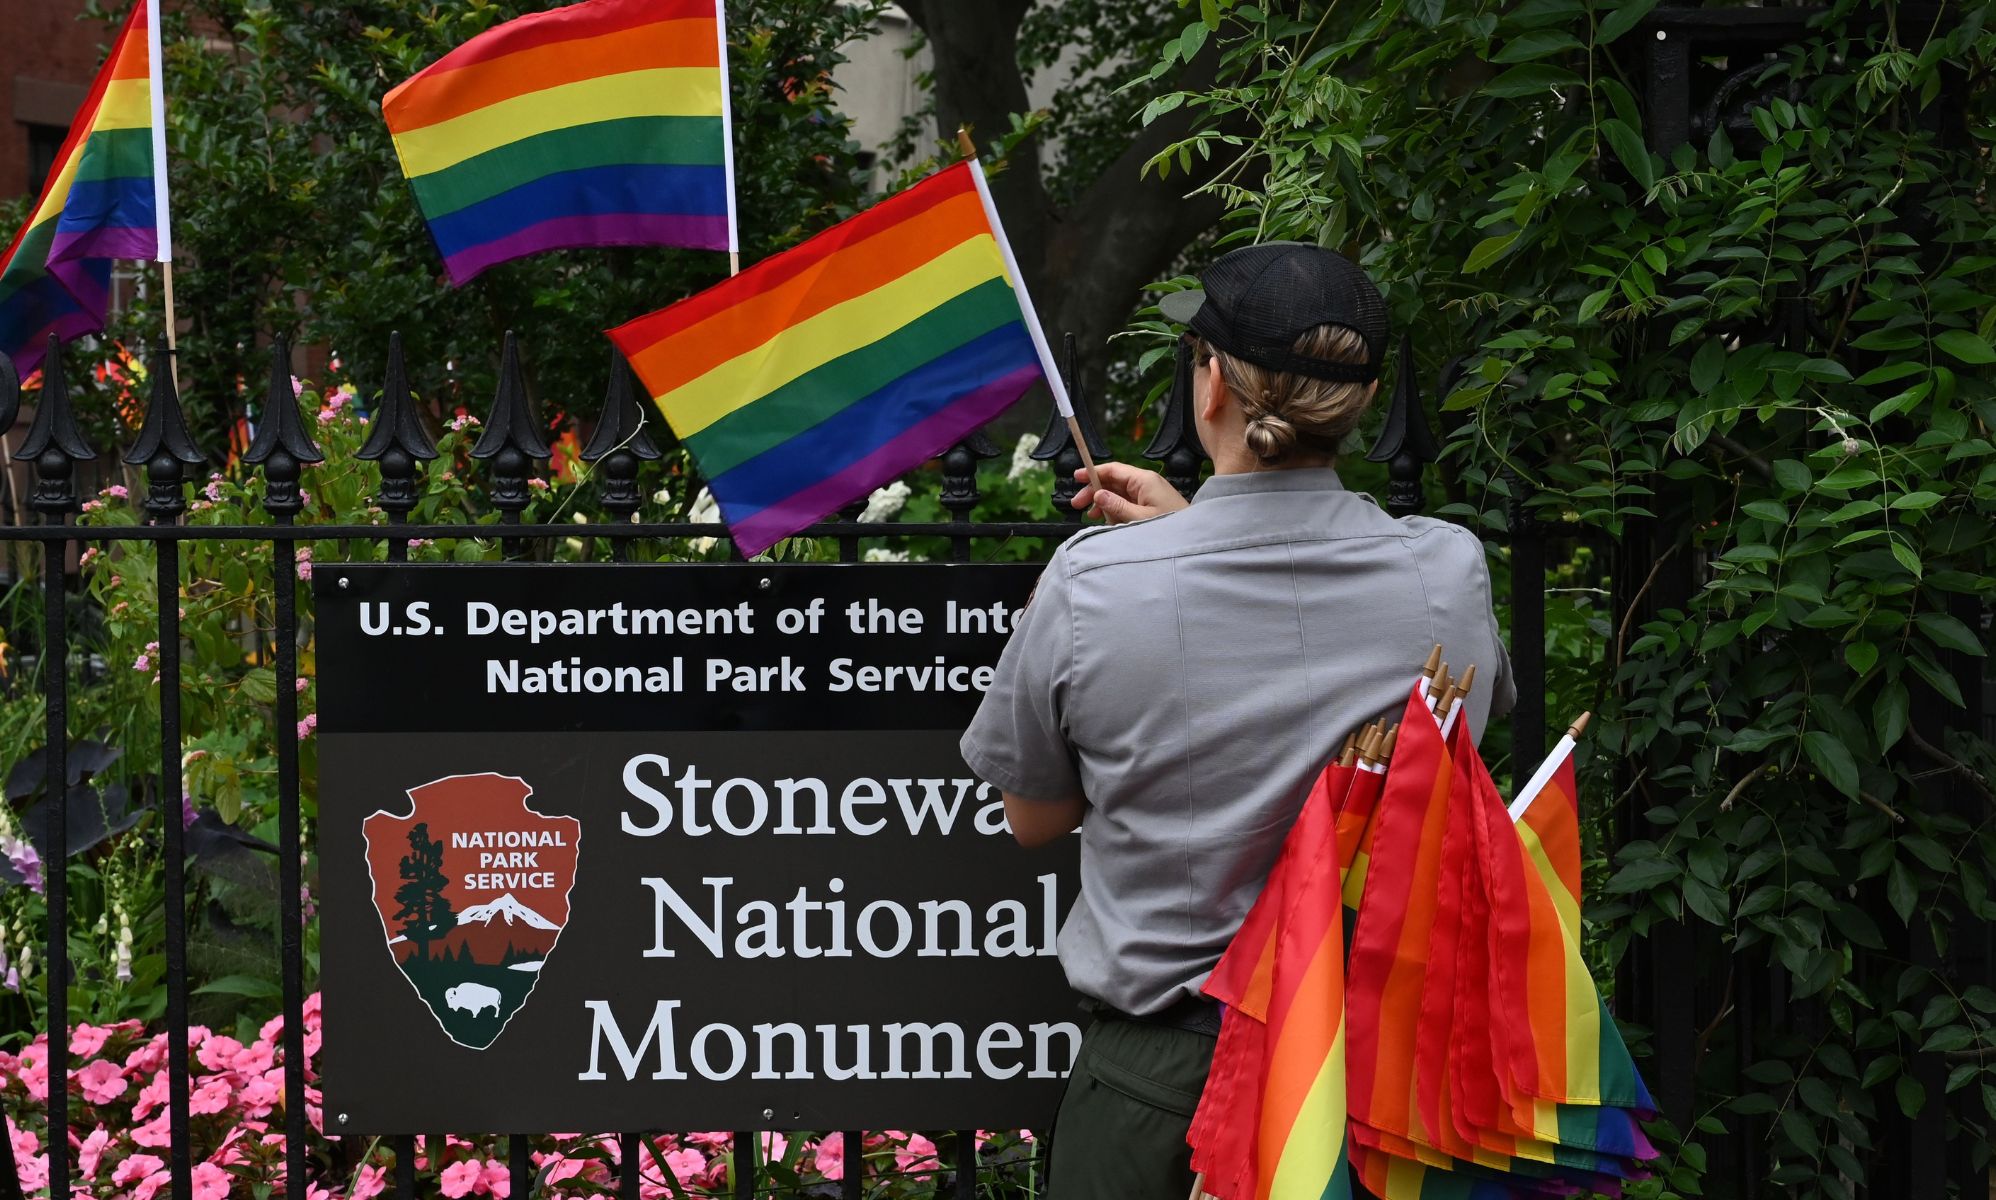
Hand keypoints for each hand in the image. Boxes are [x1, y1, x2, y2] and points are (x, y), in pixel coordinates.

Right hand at [1071, 463, 1189, 523]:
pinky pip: (1127, 502)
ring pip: (1119, 493)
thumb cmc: (1170, 527)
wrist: (1194, 539)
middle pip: (1113, 481)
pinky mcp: (1151, 504)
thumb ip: (1117, 506)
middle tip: (1077, 504)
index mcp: (1144, 480)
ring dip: (1104, 503)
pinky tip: (1108, 520)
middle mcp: (1146, 483)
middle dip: (1094, 491)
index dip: (1093, 472)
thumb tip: (1098, 494)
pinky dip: (1115, 509)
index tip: (1076, 476)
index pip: (1114, 470)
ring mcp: (1149, 494)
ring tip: (1092, 516)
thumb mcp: (1139, 518)